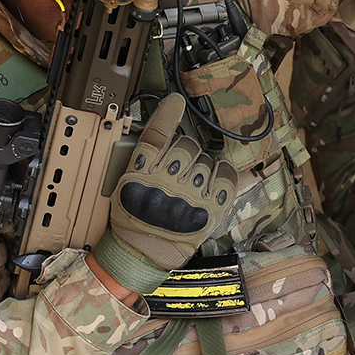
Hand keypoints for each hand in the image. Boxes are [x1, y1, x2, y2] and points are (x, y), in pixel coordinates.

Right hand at [93, 94, 237, 294]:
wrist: (144, 252)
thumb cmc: (134, 219)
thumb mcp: (127, 182)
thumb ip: (143, 156)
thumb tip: (162, 127)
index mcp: (142, 172)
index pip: (158, 133)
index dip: (168, 113)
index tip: (176, 102)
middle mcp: (168, 180)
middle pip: (187, 146)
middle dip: (185, 154)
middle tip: (178, 170)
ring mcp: (193, 193)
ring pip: (207, 159)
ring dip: (202, 167)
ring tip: (191, 184)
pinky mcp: (212, 206)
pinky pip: (227, 175)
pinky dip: (224, 174)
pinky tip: (215, 178)